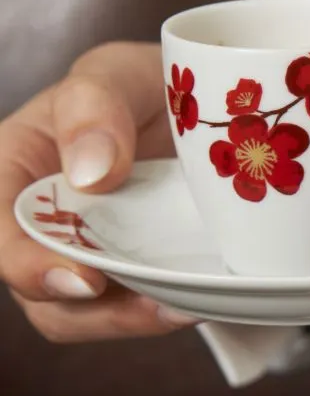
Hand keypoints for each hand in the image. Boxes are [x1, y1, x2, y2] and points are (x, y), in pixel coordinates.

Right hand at [0, 42, 196, 341]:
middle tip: (158, 308)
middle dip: (95, 313)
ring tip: (190, 308)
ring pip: (90, 315)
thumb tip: (91, 173)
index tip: (86, 280)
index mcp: (13, 171)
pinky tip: (204, 299)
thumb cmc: (139, 84)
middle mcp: (43, 223)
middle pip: (41, 292)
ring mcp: (90, 253)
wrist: (201, 102)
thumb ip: (94, 107)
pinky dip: (168, 310)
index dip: (29, 264)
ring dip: (137, 321)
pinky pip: (139, 307)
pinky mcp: (136, 272)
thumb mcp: (116, 74)